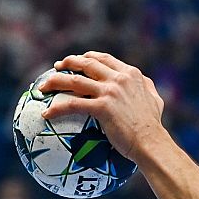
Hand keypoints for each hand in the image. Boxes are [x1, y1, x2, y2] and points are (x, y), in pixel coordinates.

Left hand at [39, 52, 165, 161]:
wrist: (150, 141)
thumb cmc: (152, 124)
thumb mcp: (155, 99)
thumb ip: (146, 87)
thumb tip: (142, 83)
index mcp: (131, 74)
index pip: (104, 59)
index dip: (88, 57)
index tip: (78, 61)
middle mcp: (119, 79)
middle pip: (86, 64)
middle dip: (68, 62)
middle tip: (57, 67)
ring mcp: (110, 92)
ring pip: (74, 81)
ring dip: (55, 82)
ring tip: (44, 86)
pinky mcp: (102, 107)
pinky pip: (72, 105)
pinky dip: (57, 109)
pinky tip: (47, 114)